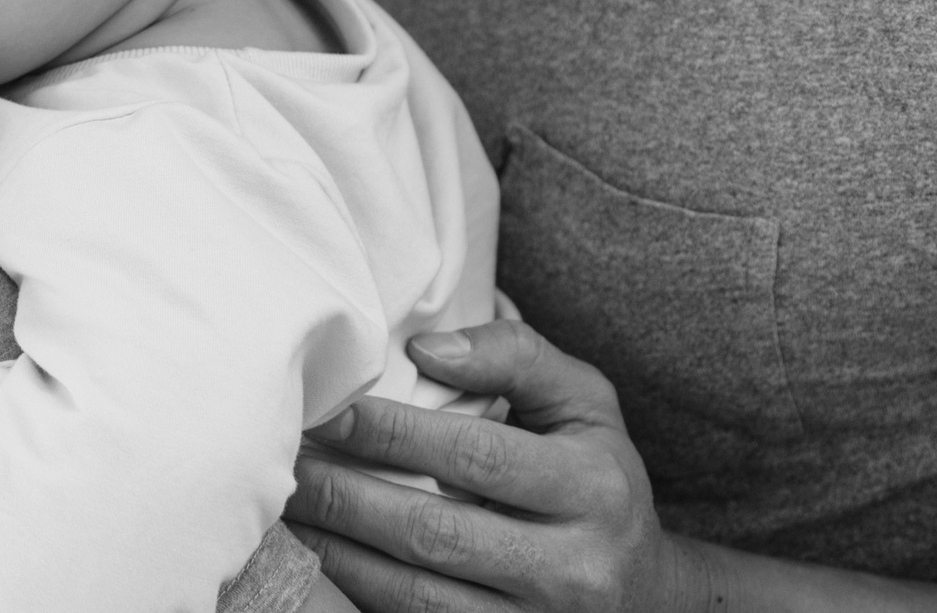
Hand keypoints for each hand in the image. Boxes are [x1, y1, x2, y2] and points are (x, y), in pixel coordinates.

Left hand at [284, 320, 709, 612]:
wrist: (649, 595)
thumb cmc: (598, 478)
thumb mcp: (584, 403)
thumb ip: (517, 356)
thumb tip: (425, 348)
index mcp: (592, 488)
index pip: (475, 455)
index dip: (392, 433)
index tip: (329, 412)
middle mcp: (571, 568)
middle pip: (435, 533)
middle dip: (346, 498)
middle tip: (288, 466)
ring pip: (417, 599)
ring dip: (340, 554)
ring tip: (290, 512)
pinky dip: (363, 596)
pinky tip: (326, 559)